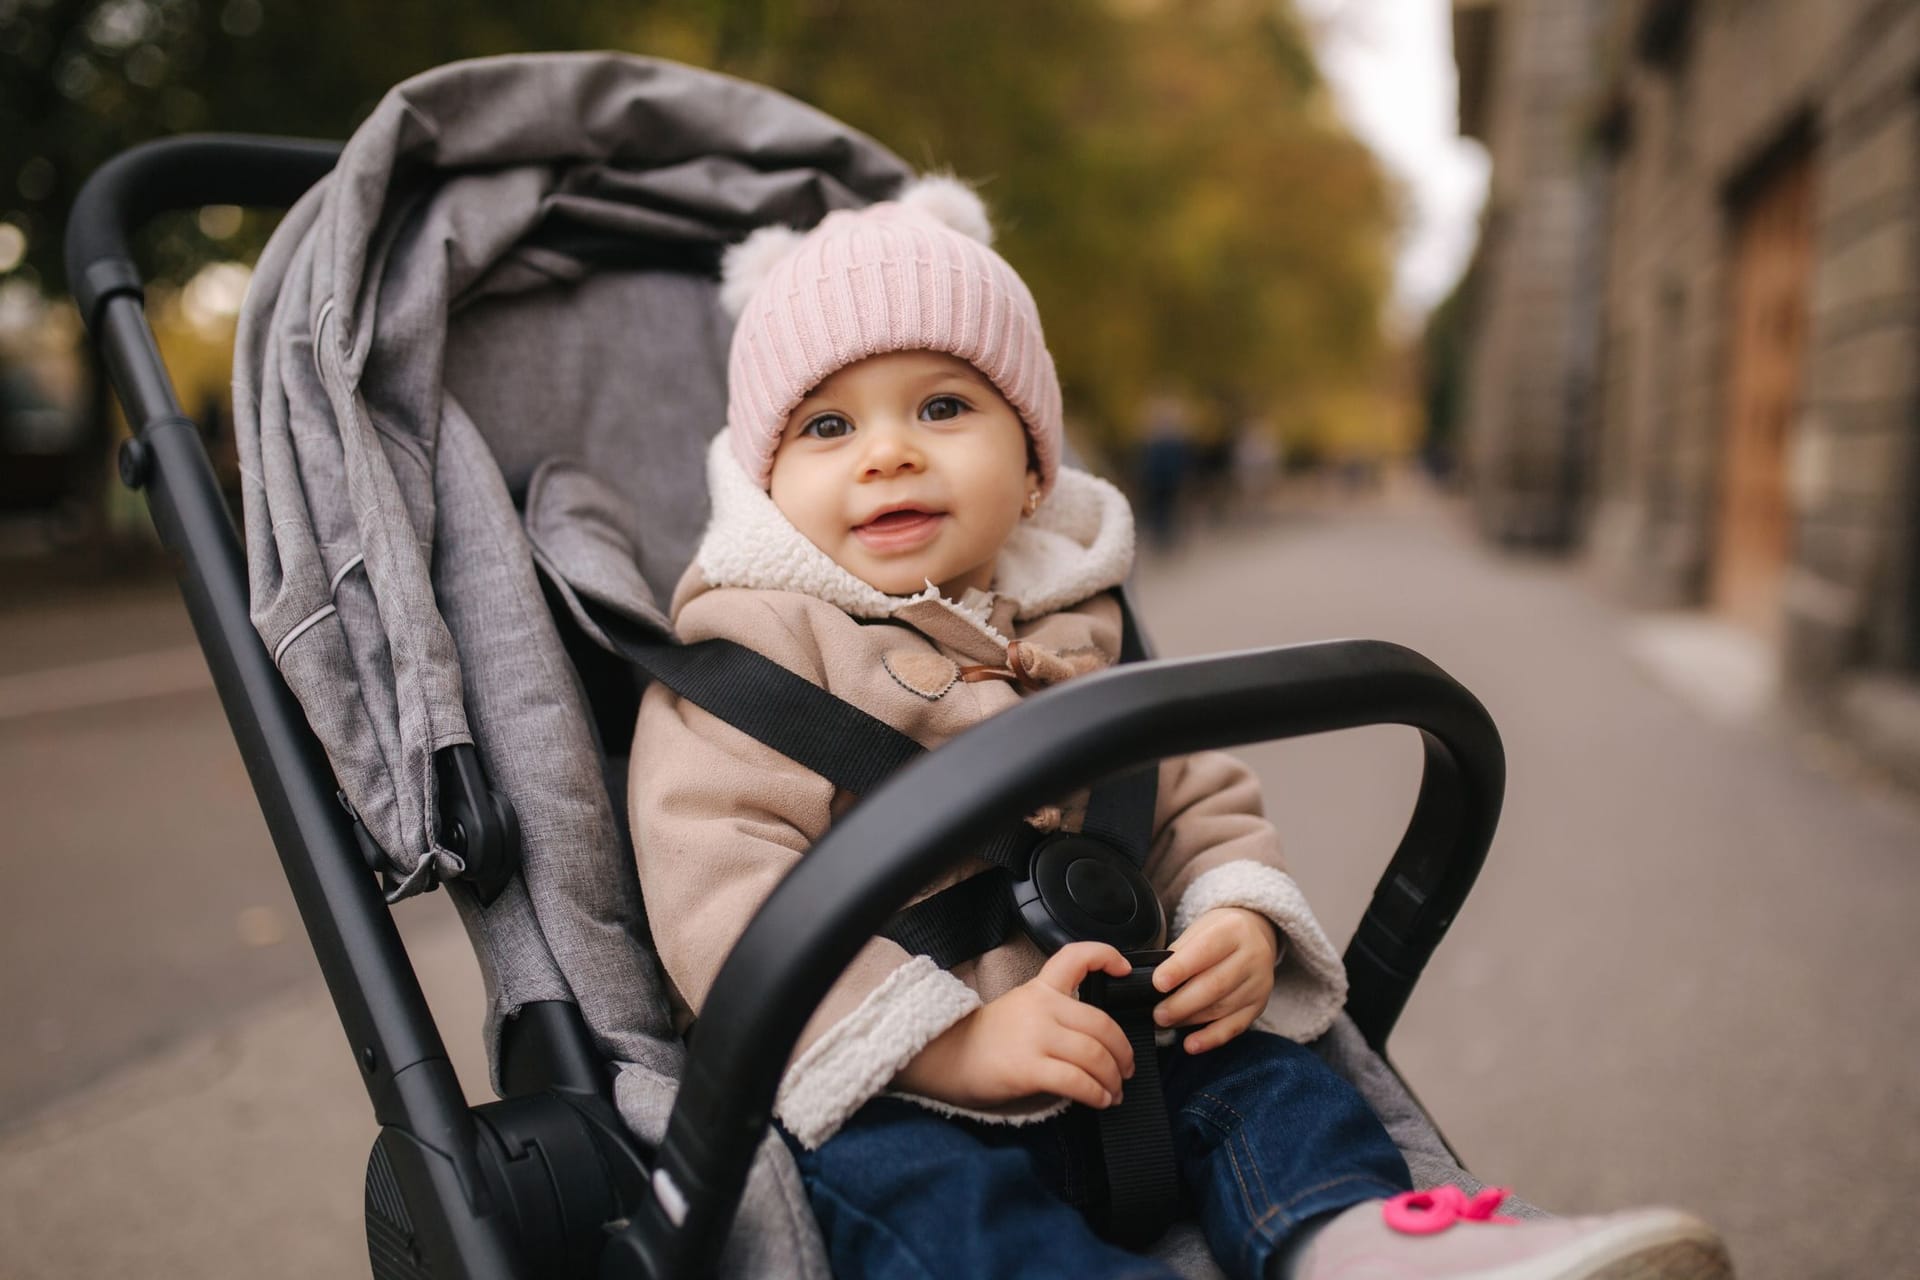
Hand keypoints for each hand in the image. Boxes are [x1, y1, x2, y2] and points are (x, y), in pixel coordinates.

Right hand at [893, 942, 1135, 1109]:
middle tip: (1127, 1069)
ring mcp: (1035, 1037)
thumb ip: (1057, 1011)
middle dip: (1123, 1051)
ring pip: (1094, 1055)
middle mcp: (1041, 1007)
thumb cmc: (987, 1039)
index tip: (1125, 968)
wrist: (947, 1058)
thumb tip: (1099, 1037)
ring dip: (1112, 1078)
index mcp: (1040, 988)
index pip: (1076, 957)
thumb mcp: (1021, 1008)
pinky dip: (1096, 1093)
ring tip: (1114, 1091)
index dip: (1106, 955)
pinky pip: (1076, 1081)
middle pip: (1101, 1024)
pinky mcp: (1028, 1068)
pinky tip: (1099, 1100)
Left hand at [1152, 907, 1280, 1053]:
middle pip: (1215, 984)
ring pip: (1222, 1007)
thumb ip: (1179, 953)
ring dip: (1189, 1019)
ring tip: (1165, 1022)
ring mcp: (1259, 983)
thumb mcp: (1199, 930)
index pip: (1205, 950)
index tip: (1158, 983)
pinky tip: (1191, 1044)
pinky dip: (1210, 1038)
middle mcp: (1252, 956)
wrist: (1255, 935)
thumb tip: (1154, 983)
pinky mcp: (1259, 1005)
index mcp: (1233, 930)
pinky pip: (1234, 1027)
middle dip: (1182, 1003)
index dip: (1180, 969)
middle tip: (1157, 1014)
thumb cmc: (1219, 935)